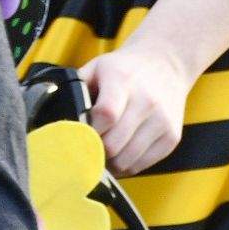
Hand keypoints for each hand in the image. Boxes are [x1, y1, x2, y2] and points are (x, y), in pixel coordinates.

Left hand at [81, 37, 196, 175]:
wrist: (166, 63)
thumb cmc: (126, 68)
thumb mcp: (98, 66)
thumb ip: (77, 88)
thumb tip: (56, 113)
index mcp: (123, 80)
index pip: (106, 115)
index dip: (88, 131)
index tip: (79, 134)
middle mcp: (146, 101)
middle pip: (114, 144)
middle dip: (95, 151)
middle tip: (86, 149)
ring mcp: (162, 121)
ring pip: (127, 160)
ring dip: (110, 163)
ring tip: (101, 153)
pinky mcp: (172, 137)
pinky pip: (142, 165)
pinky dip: (127, 166)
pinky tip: (119, 154)